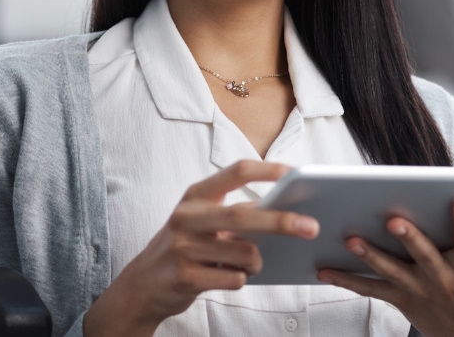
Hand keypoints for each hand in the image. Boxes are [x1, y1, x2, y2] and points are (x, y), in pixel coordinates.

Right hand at [83, 160, 319, 336]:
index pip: (235, 172)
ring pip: (245, 253)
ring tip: (246, 265)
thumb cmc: (184, 247)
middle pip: (243, 214)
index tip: (294, 173)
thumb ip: (233, 213)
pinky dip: (240, 279)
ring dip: (256, 263)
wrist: (142, 284)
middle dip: (281, 221)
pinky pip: (234, 279)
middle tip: (311, 227)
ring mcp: (183, 247)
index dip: (268, 170)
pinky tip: (224, 276)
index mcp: (195, 196)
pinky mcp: (185, 276)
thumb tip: (282, 211)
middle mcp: (186, 216)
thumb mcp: (201, 221)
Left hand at [315, 200, 453, 336]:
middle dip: (409, 238)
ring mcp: (418, 290)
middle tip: (392, 218)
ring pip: (390, 271)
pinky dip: (345, 278)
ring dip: (369, 255)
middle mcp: (443, 280)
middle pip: (424, 256)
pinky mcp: (399, 297)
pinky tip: (322, 266)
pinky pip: (368, 288)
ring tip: (349, 238)